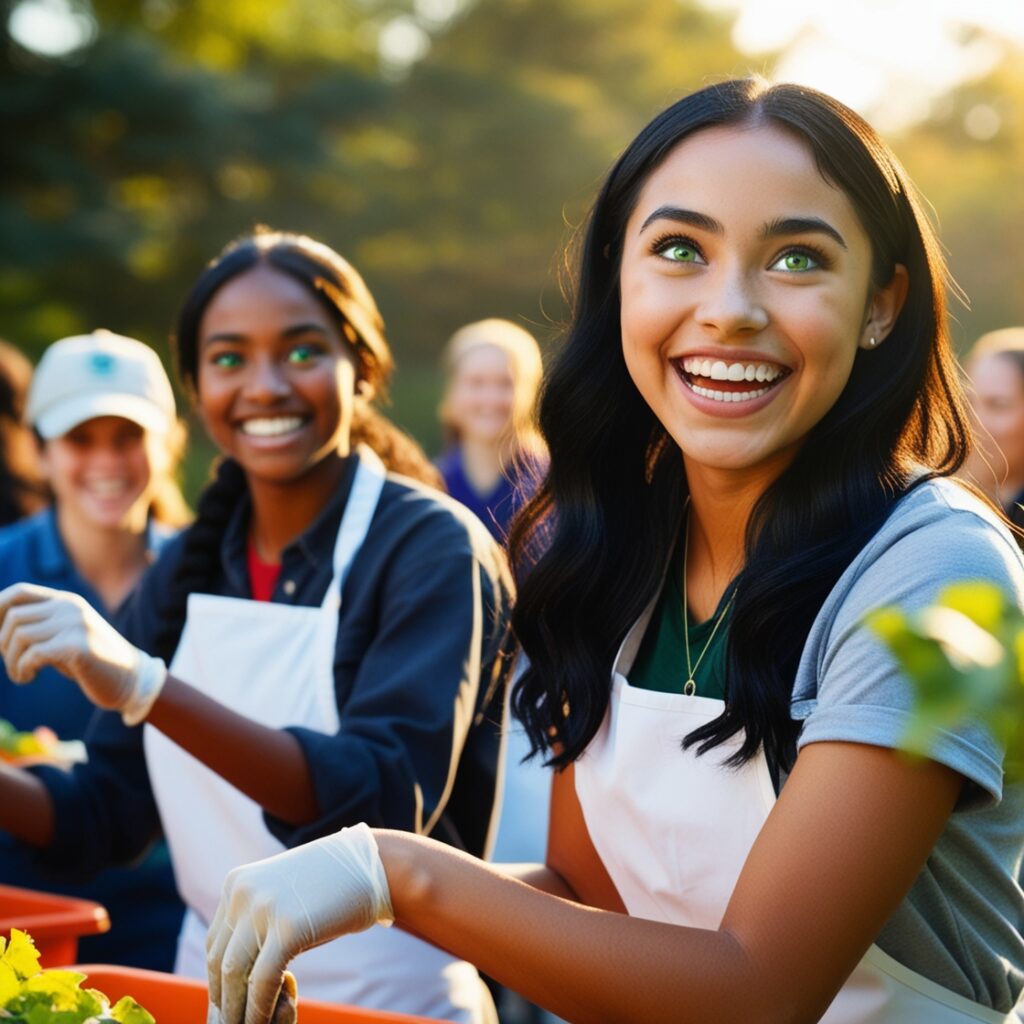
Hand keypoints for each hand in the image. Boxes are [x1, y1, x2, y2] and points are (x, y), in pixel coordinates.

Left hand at [0, 583, 165, 724]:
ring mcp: (76, 624)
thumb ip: (40, 627)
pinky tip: (29, 678)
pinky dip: (21, 670)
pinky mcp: (79, 646)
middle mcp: (70, 607)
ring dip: (11, 661)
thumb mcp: (65, 636)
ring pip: (19, 636)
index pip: (18, 592)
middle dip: (2, 644)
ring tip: (21, 674)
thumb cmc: (92, 662)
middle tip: (14, 664)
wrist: (132, 679)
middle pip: (13, 617)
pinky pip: (32, 655)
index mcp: (66, 601)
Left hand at [206, 823, 393, 1023]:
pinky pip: (263, 980)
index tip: (230, 1005)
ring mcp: (264, 908)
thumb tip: (238, 973)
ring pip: (235, 974)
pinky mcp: (288, 928)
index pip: (216, 943)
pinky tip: (268, 1021)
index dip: (219, 981)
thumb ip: (258, 923)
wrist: (373, 867)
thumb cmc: (332, 887)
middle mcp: (242, 892)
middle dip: (225, 1000)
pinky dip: (261, 1008)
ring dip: (238, 1010)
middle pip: (219, 961)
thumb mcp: (283, 896)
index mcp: (237, 883)